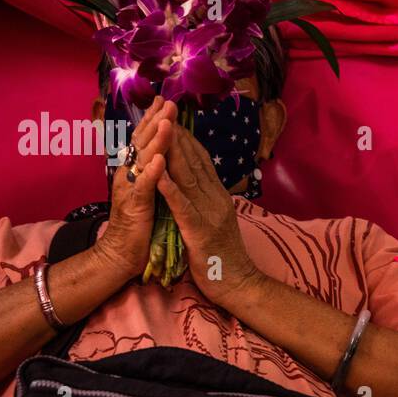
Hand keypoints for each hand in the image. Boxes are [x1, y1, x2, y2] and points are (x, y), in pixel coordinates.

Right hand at [93, 97, 172, 277]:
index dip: (153, 119)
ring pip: (143, 159)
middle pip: (142, 142)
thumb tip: (157, 152)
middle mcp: (129, 174)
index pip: (144, 140)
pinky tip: (160, 160)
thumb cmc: (137, 222)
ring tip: (167, 122)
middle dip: (156, 120)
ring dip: (156, 139)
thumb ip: (148, 171)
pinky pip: (143, 186)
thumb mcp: (144, 190)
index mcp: (134, 170)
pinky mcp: (135, 206)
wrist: (120, 252)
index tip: (164, 100)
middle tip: (168, 101)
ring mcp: (130, 188)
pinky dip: (151, 172)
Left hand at [157, 125, 263, 306]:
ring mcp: (210, 214)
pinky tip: (159, 176)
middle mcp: (216, 199)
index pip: (201, 161)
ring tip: (160, 132)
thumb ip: (207, 201)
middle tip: (163, 113)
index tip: (171, 119)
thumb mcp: (216, 221)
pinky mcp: (200, 232)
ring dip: (174, 154)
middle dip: (178, 137)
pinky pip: (183, 207)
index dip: (186, 139)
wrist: (238, 283)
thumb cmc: (223, 256)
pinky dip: (171, 190)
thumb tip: (197, 184)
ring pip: (189, 178)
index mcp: (218, 196)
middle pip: (195, 163)